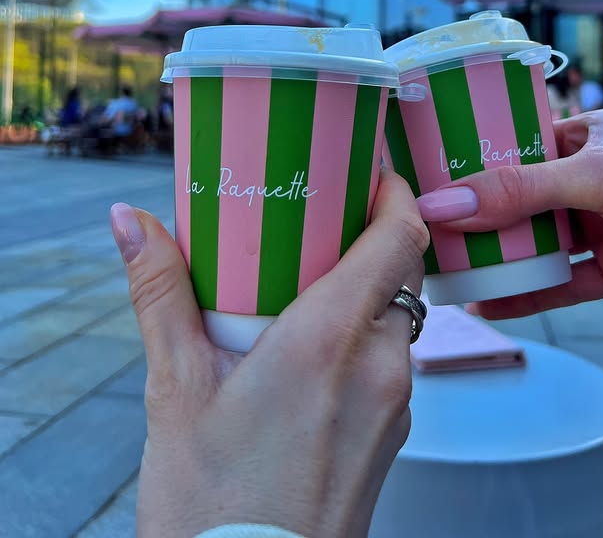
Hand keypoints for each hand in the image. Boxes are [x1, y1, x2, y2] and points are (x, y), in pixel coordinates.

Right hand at [110, 170, 427, 537]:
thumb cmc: (211, 506)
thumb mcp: (174, 391)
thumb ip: (160, 294)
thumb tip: (128, 222)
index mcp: (329, 341)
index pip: (399, 238)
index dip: (393, 193)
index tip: (371, 171)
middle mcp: (378, 368)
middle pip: (402, 270)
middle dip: (371, 235)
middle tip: (325, 218)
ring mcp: (394, 406)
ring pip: (399, 316)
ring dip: (368, 289)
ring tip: (310, 281)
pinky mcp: (392, 435)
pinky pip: (393, 360)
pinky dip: (366, 336)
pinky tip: (315, 350)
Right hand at [416, 109, 602, 325]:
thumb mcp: (598, 175)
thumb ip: (521, 191)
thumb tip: (445, 202)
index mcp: (593, 137)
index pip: (522, 143)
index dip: (479, 158)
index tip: (431, 173)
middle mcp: (596, 180)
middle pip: (524, 197)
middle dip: (480, 214)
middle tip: (428, 227)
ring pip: (539, 241)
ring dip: (499, 256)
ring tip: (447, 268)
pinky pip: (563, 284)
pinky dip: (526, 295)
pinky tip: (487, 304)